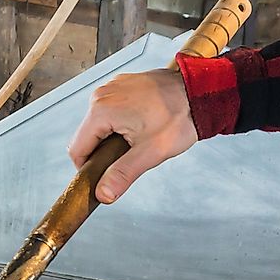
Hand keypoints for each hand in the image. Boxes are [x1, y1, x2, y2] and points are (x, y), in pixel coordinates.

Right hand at [67, 68, 197, 203]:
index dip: (89, 169)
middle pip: (87, 136)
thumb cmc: (180, 117)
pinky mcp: (122, 85)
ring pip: (98, 124)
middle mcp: (101, 94)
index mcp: (101, 110)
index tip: (107, 175)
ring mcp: (112, 87)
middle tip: (132, 156)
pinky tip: (141, 125)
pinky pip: (110, 110)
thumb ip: (122, 174)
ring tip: (139, 139)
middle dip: (103, 152)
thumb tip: (102, 194)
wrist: (202, 92)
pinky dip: (120, 122)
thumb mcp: (150, 153)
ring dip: (112, 137)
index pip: (77, 150)